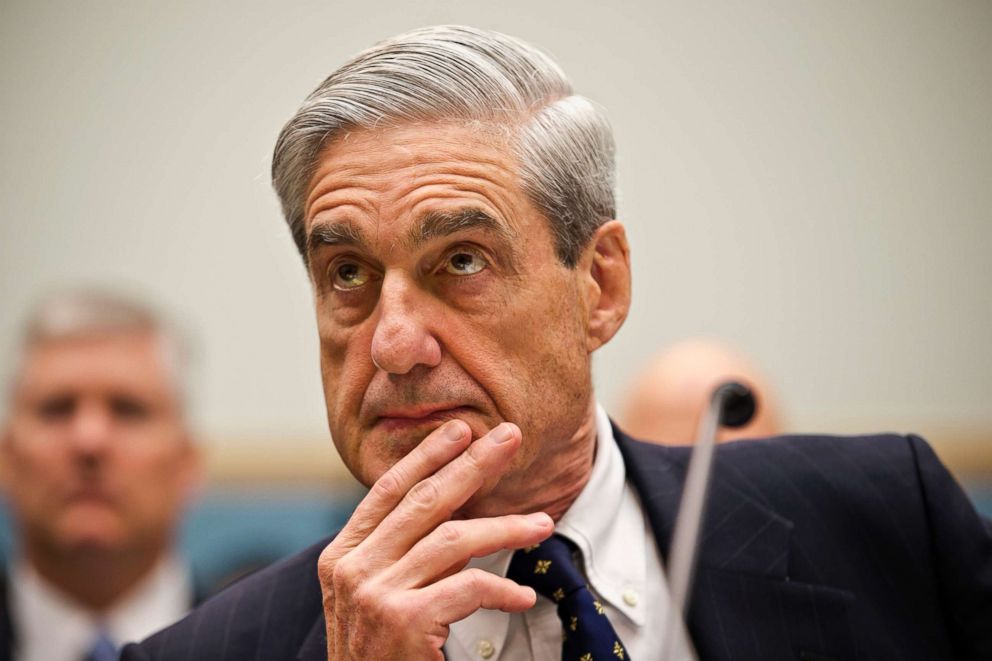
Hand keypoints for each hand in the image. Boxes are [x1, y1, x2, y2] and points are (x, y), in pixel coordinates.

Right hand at [318, 419, 553, 659]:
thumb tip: (455, 509)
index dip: (426, 456)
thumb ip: (402, 555)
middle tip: (509, 438)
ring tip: (542, 524)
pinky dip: (501, 589)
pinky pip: (468, 588)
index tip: (460, 430)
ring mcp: (375, 594)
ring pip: (455, 539)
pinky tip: (522, 595)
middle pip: (425, 501)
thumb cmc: (377, 656)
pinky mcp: (403, 622)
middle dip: (473, 464)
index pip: (387, 491)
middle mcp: (351, 569)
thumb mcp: (374, 598)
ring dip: (506, 527)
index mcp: (341, 556)